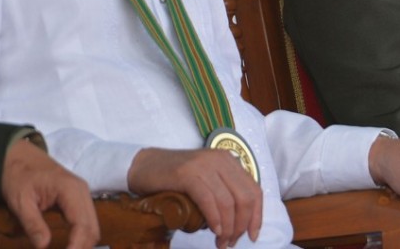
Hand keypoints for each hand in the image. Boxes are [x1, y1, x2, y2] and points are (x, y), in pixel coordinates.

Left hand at [1, 138, 98, 248]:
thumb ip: (33, 224)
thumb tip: (44, 246)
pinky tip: (71, 247)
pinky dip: (81, 237)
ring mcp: (83, 194)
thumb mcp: (20, 201)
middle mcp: (82, 192)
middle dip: (82, 248)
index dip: (76, 247)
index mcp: (70, 191)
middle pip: (93, 228)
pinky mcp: (78, 198)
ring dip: (83, 245)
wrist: (20, 156)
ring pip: (93, 226)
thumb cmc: (19, 176)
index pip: (82, 225)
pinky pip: (87, 221)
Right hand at [128, 148, 261, 248]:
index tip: (252, 235)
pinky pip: (208, 200)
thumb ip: (222, 193)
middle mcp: (221, 160)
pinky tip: (214, 231)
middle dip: (241, 225)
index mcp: (229, 162)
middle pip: (244, 197)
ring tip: (221, 243)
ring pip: (228, 201)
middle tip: (231, 243)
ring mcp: (204, 165)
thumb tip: (237, 223)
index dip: (257, 216)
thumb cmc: (174, 180)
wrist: (142, 166)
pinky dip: (214, 219)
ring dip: (228, 227)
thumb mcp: (205, 181)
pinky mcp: (187, 174)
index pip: (254, 190)